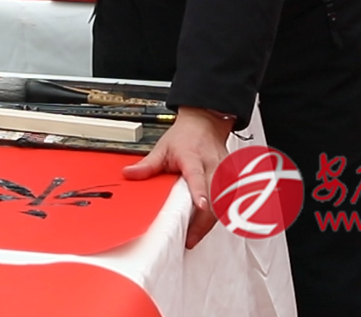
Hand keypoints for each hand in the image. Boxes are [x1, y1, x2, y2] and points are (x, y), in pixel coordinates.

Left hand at [122, 106, 232, 248]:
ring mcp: (225, 172)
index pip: (198, 176)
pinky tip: (207, 226)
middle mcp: (213, 165)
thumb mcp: (162, 148)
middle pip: (215, 196)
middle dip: (205, 221)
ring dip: (212, 222)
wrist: (205, 123)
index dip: (200, 192)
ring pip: (224, 202)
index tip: (201, 206)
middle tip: (190, 238)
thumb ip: (147, 165)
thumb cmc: (186, 136)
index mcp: (193, 157)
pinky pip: (228, 201)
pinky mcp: (232, 179)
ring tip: (195, 236)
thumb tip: (129, 174)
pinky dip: (219, 215)